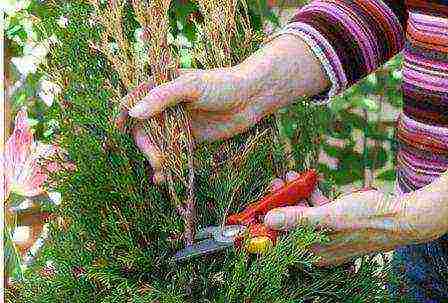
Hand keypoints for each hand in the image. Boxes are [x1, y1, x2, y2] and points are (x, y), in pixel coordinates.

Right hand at [116, 35, 329, 182]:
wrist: (251, 98)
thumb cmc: (221, 84)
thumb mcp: (191, 86)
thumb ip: (162, 97)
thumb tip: (134, 113)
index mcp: (160, 88)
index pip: (132, 101)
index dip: (122, 116)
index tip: (118, 131)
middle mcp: (165, 107)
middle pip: (143, 129)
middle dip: (146, 146)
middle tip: (157, 160)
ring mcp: (177, 124)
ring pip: (157, 144)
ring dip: (155, 159)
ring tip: (161, 174)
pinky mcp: (190, 139)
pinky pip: (173, 153)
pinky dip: (168, 165)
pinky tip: (165, 177)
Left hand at [264, 171, 447, 266]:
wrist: (402, 216)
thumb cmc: (368, 220)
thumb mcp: (329, 218)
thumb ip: (297, 219)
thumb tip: (269, 220)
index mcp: (313, 251)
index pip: (279, 244)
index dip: (264, 228)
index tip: (252, 212)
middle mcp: (318, 245)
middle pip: (288, 226)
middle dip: (278, 205)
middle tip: (272, 186)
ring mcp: (326, 233)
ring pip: (301, 214)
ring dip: (293, 196)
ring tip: (287, 177)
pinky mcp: (335, 221)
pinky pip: (316, 209)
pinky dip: (310, 195)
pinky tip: (305, 180)